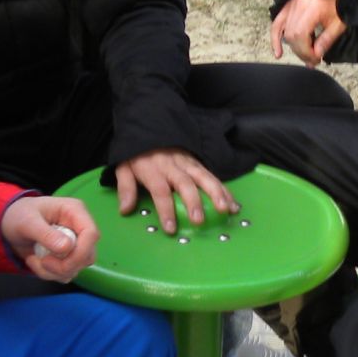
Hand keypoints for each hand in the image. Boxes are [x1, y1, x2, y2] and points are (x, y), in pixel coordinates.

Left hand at [1, 196, 98, 282]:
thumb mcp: (27, 222)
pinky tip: (35, 262)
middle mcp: (78, 228)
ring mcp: (74, 244)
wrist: (9, 224)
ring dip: (53, 271)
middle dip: (65, 265)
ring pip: (76, 268)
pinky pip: (66, 274)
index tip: (60, 260)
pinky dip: (49, 274)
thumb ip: (46, 234)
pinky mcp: (67, 257)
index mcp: (74, 212)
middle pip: (87, 255)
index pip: (91, 234)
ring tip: (33, 260)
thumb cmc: (19, 215)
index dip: (81, 251)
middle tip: (43, 262)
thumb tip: (66, 248)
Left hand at [116, 148, 238, 232]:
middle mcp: (172, 166)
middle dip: (193, 202)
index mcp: (153, 169)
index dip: (165, 210)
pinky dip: (224, 190)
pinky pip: (212, 176)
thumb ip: (126, 187)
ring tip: (225, 210)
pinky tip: (232, 204)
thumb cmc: (138, 155)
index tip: (171, 229)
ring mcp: (187, 163)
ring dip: (216, 194)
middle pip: (184, 184)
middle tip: (199, 220)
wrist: (150, 127)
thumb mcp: (125, 167)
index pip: (160, 191)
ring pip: (204, 177)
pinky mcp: (197, 163)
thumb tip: (125, 209)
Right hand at [271, 0, 345, 66]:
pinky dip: (276, 38)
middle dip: (301, 52)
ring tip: (304, 56)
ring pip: (284, 31)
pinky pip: (277, 23)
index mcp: (311, 8)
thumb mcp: (338, 24)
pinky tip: (278, 53)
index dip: (306, 51)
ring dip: (293, 47)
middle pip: (292, 35)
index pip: (300, 35)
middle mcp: (298, 5)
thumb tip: (315, 55)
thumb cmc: (340, 3)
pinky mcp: (288, 5)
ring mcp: (291, 4)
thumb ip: (326, 40)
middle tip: (313, 60)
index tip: (316, 59)